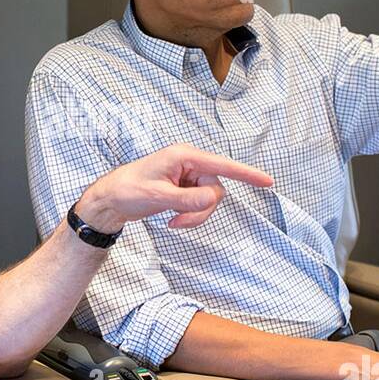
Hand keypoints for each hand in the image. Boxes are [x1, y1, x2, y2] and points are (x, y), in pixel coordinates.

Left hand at [75, 143, 273, 231]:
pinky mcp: (184, 188)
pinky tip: (172, 219)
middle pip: (215, 190)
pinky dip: (190, 216)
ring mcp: (187, 176)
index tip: (268, 181)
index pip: (221, 165)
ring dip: (194, 216)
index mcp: (184, 156)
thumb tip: (214, 199)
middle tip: (178, 223)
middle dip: (201, 211)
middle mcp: (189, 163)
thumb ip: (187, 199)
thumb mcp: (157, 197)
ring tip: (173, 223)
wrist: (110, 200)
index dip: (246, 174)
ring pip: (208, 200)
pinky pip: (199, 204)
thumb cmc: (127, 191)